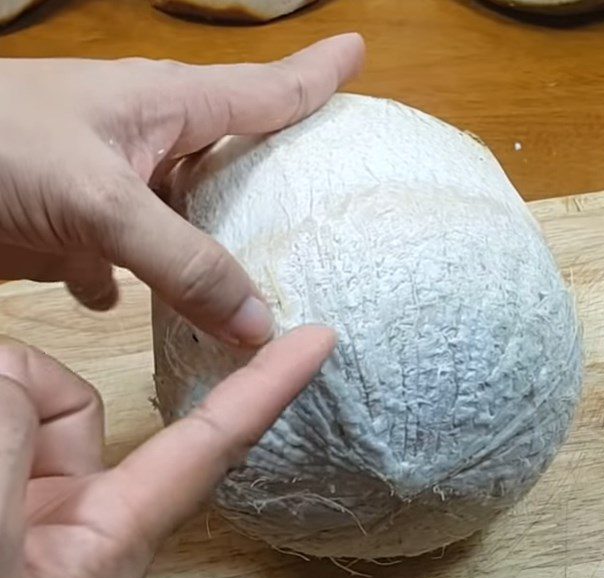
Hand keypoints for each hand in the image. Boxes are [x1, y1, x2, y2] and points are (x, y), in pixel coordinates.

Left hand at [0, 34, 363, 345]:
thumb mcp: (100, 201)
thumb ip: (185, 262)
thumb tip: (262, 325)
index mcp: (163, 108)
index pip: (262, 90)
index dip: (315, 76)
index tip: (360, 54)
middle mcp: (144, 145)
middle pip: (231, 157)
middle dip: (279, 170)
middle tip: (328, 186)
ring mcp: (109, 192)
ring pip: (187, 219)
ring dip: (220, 243)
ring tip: (264, 266)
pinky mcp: (72, 235)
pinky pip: (132, 263)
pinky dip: (148, 287)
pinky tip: (143, 307)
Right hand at [0, 329, 335, 577]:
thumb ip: (11, 438)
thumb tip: (18, 379)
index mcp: (115, 537)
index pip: (214, 441)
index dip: (270, 385)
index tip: (320, 342)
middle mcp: (78, 518)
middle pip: (75, 410)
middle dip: (20, 394)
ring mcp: (26, 515)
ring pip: (18, 416)